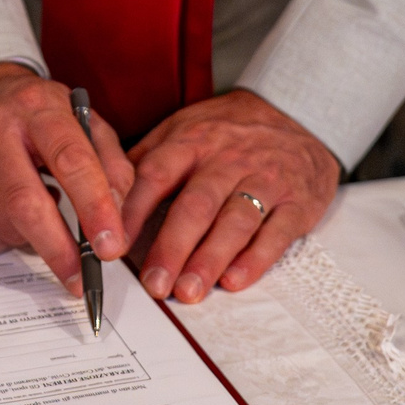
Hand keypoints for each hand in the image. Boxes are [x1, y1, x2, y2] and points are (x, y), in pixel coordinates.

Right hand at [0, 62, 132, 295]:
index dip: (94, 207)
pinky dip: (5, 238)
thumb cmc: (37, 114)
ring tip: (40, 206)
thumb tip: (119, 222)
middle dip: (59, 249)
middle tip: (82, 278)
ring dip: (34, 237)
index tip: (111, 246)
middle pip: (26, 204)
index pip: (70, 160)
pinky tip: (7, 208)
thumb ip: (111, 166)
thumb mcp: (84, 122)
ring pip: (5, 226)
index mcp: (38, 106)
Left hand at [122, 89, 340, 302]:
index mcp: (193, 140)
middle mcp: (229, 159)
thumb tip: (105, 192)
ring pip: (235, 221)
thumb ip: (149, 158)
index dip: (133, 211)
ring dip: (209, 259)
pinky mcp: (298, 201)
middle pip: (196, 204)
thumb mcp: (186, 127)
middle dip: (172, 248)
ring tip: (188, 291)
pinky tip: (235, 281)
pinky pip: (276, 232)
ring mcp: (267, 178)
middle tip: (154, 284)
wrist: (300, 113)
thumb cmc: (231, 129)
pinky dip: (256, 259)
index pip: (157, 174)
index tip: (113, 244)